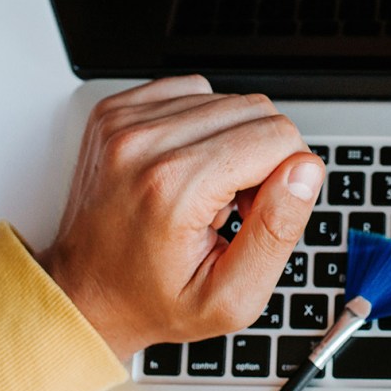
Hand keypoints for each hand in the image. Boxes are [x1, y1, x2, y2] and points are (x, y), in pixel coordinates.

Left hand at [36, 76, 324, 359]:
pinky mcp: (115, 112)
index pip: (279, 136)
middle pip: (256, 110)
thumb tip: (305, 171)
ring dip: (231, 141)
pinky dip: (200, 125)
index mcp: (174, 187)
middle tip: (234, 206)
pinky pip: (190, 91)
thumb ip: (277, 233)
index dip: (287, 177)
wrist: (84, 295)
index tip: (254, 214)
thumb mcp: (230, 298)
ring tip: (205, 192)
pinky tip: (186, 166)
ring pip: (226, 99)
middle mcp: (144, 143)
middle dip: (263, 157)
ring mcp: (124, 123)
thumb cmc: (151, 299)